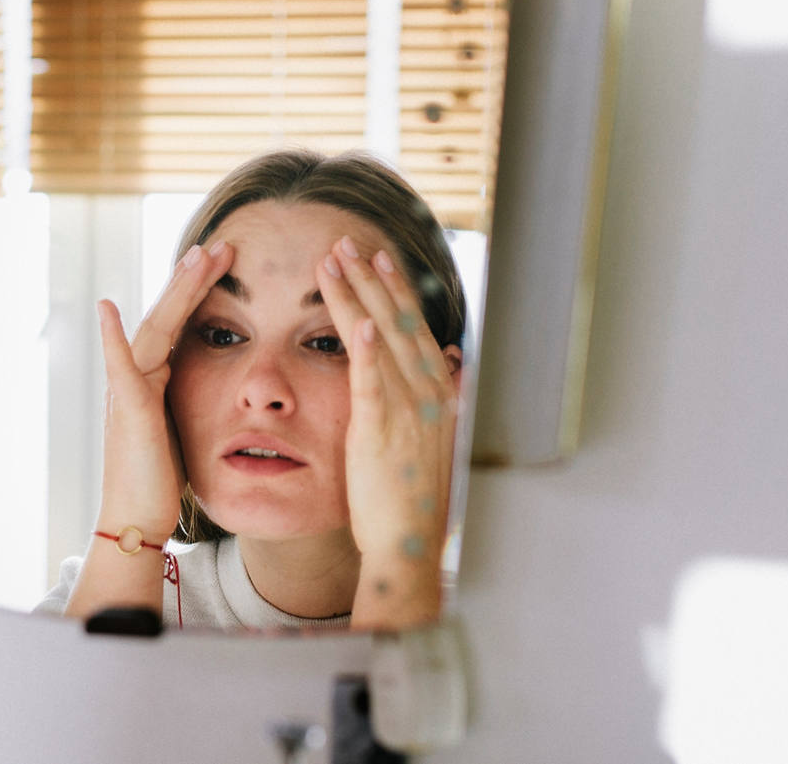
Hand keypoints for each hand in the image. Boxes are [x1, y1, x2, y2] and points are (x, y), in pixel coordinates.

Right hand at [95, 240, 233, 540]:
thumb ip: (190, 396)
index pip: (182, 323)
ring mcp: (128, 390)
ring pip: (153, 329)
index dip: (201, 291)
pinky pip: (118, 368)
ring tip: (197, 258)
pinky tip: (106, 309)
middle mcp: (137, 376)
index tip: (226, 261)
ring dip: (174, 293)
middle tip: (220, 244)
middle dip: (193, 279)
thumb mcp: (184, 426)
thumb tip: (210, 378)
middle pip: (169, 315)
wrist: (136, 518)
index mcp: (155, 378)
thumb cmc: (161, 479)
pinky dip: (111, 338)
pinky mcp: (127, 410)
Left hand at [317, 237, 460, 625]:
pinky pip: (374, 385)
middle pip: (398, 321)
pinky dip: (368, 352)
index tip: (376, 254)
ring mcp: (408, 411)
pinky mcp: (383, 433)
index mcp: (436, 392)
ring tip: (336, 261)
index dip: (394, 288)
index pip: (413, 326)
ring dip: (359, 297)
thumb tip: (451, 358)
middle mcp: (428, 393)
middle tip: (347, 241)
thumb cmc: (409, 497)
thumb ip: (438, 393)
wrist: (409, 545)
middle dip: (372, 278)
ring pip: (382, 340)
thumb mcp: (430, 436)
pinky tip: (358, 323)